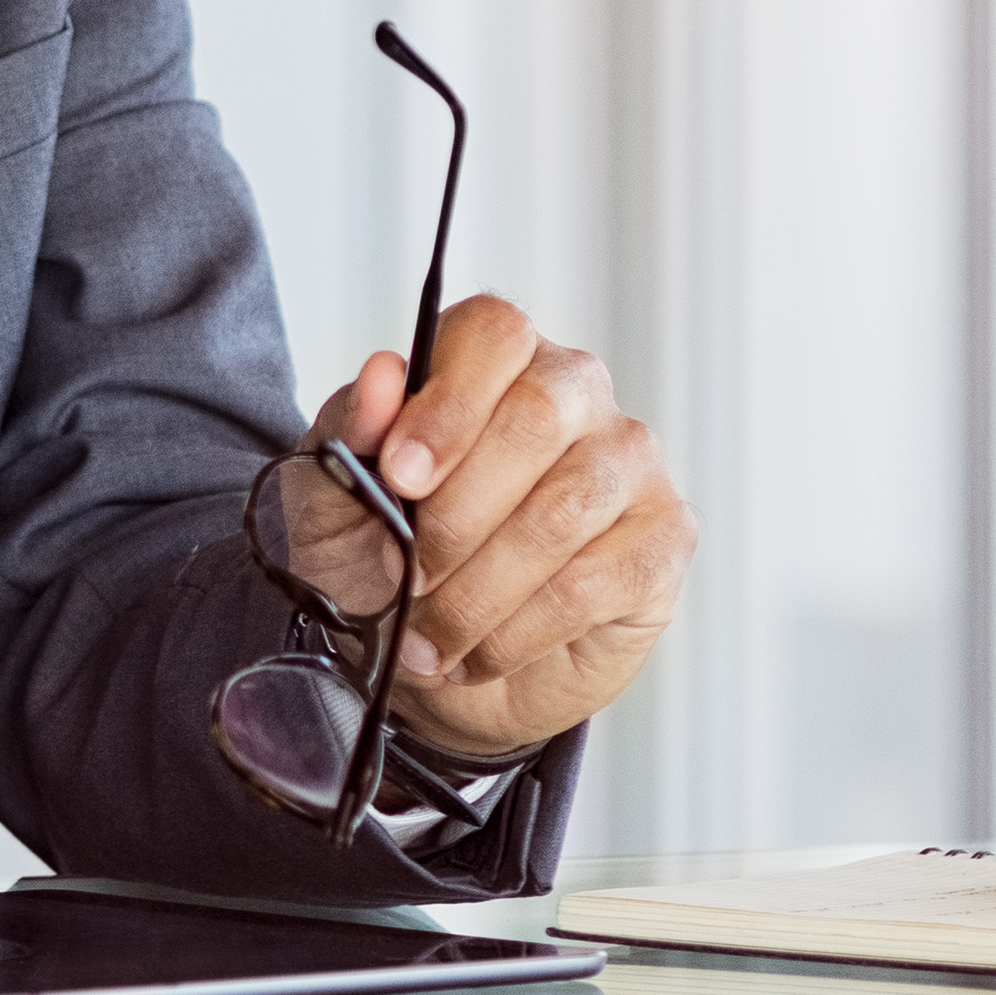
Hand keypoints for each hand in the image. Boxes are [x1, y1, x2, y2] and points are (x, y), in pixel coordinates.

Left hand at [309, 296, 692, 762]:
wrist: (430, 660)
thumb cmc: (381, 560)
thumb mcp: (333, 499)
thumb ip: (350, 432)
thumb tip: (382, 376)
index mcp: (493, 359)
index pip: (494, 334)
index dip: (447, 405)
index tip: (399, 477)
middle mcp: (575, 392)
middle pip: (537, 417)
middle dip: (456, 516)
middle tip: (406, 578)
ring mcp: (629, 463)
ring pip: (565, 510)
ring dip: (479, 590)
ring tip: (430, 635)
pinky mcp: (662, 540)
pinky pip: (594, 582)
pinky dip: (519, 632)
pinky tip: (480, 652)